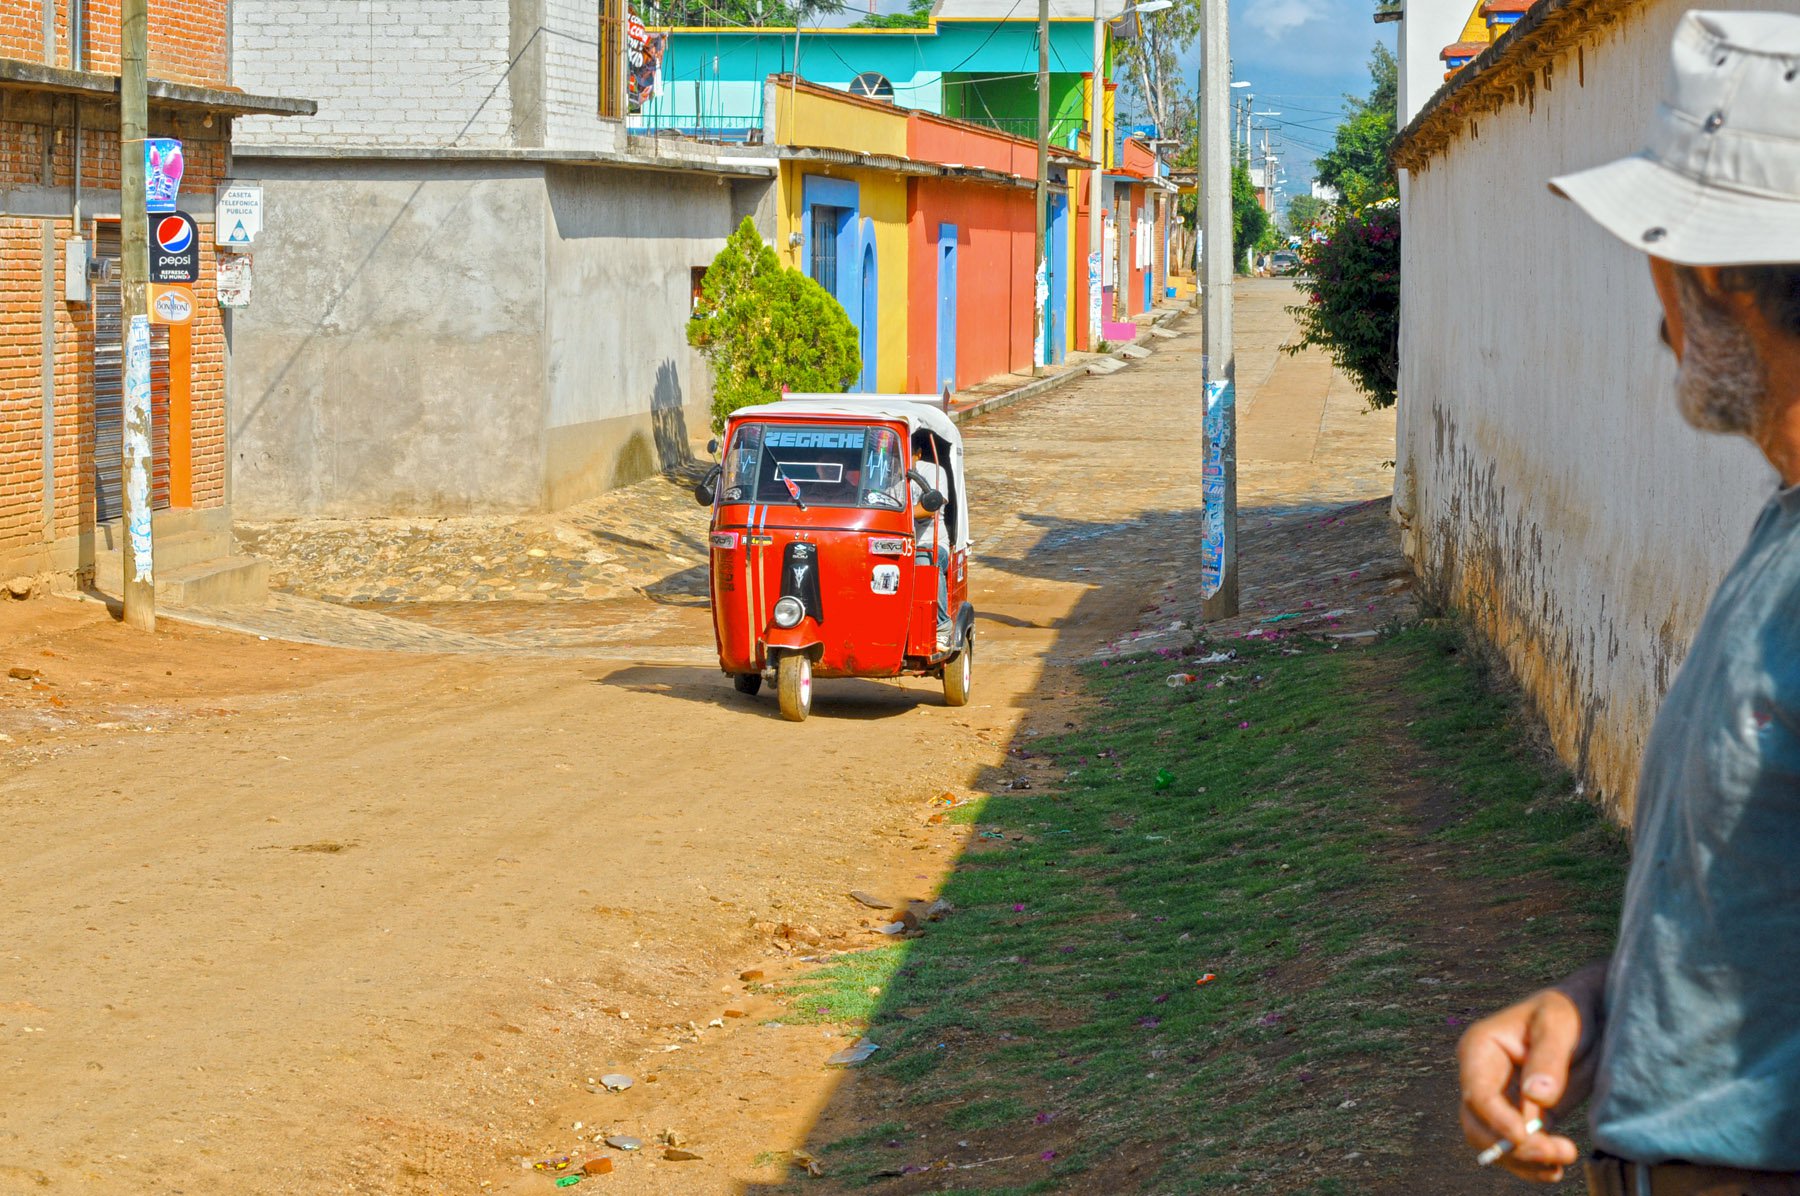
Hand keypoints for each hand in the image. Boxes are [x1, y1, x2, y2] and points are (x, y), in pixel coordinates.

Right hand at [1457, 965, 1603, 1182]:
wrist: (1594, 1014)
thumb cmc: (1572, 1009)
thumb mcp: (1560, 1024)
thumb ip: (1548, 1058)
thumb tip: (1536, 1097)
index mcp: (1480, 1048)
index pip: (1477, 1093)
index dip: (1497, 1121)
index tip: (1526, 1137)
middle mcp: (1483, 1076)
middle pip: (1477, 1125)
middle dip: (1511, 1147)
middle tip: (1553, 1155)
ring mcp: (1501, 1099)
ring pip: (1494, 1143)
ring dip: (1523, 1161)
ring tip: (1562, 1158)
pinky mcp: (1523, 1116)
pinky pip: (1517, 1147)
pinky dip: (1532, 1164)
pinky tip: (1555, 1167)